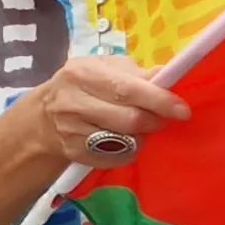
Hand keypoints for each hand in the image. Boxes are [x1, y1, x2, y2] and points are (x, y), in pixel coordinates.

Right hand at [20, 54, 187, 168]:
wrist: (42, 118)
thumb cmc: (81, 86)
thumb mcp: (103, 68)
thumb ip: (135, 73)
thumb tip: (167, 75)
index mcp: (83, 73)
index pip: (127, 89)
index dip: (159, 100)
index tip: (182, 110)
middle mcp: (74, 101)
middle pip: (129, 119)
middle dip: (154, 120)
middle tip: (162, 118)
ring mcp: (72, 131)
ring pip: (125, 140)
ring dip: (142, 135)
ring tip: (140, 127)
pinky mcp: (76, 153)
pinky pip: (117, 157)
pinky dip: (130, 150)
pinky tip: (124, 140)